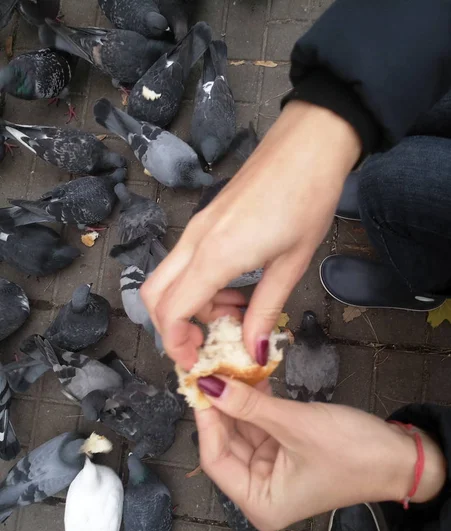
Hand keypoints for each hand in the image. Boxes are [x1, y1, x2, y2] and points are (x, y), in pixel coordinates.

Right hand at [141, 101, 361, 369]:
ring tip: (233, 317)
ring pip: (169, 279)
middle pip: (156, 296)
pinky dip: (198, 286)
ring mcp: (197, 227)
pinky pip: (186, 262)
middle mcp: (195, 241)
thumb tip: (253, 352)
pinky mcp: (205, 220)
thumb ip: (266, 311)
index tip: (199, 363)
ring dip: (189, 307)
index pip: (172, 311)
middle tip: (207, 346)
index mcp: (215, 255)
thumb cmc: (308, 199)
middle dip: (172, 329)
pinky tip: (233, 290)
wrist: (310, 142)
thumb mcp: (292, 264)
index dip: (177, 346)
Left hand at [195, 376, 446, 530]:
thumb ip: (249, 406)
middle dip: (222, 407)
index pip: (215, 459)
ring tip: (229, 367)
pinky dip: (257, 404)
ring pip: (243, 430)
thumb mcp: (295, 426)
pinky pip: (261, 425)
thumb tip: (209, 385)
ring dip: (239, 400)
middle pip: (227, 443)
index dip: (206, 420)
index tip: (199, 384)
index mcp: (260, 503)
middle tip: (211, 369)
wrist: (400, 456)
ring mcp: (273, 471)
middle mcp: (261, 491)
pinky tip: (250, 377)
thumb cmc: (351, 451)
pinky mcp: (285, 452)